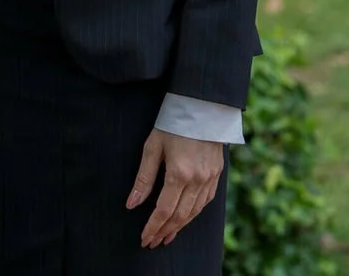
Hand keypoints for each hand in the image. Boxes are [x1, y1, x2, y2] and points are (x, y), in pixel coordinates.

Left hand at [125, 128, 222, 248]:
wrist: (202, 107)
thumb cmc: (172, 124)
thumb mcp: (152, 147)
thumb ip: (143, 178)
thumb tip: (131, 204)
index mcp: (179, 173)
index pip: (164, 210)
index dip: (153, 227)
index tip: (144, 238)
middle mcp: (198, 179)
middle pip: (180, 216)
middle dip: (164, 231)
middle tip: (152, 242)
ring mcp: (210, 178)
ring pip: (194, 212)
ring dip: (179, 227)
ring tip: (166, 236)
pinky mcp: (217, 174)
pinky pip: (206, 202)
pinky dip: (194, 214)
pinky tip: (185, 218)